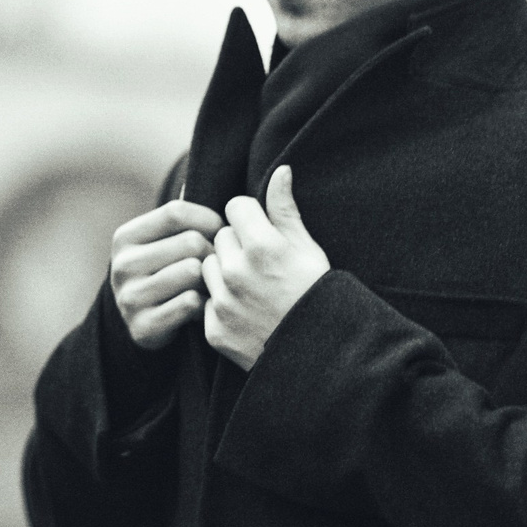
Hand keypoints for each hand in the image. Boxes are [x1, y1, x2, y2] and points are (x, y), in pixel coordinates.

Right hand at [110, 198, 226, 350]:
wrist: (141, 322)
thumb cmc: (163, 270)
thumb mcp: (162, 240)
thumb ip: (181, 214)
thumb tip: (204, 172)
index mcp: (125, 237)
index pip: (176, 211)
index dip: (208, 218)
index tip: (220, 230)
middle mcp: (122, 265)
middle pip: (190, 242)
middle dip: (213, 251)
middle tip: (220, 261)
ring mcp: (130, 297)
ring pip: (193, 272)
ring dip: (210, 278)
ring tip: (212, 282)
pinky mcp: (143, 327)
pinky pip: (191, 304)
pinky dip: (205, 304)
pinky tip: (205, 305)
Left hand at [201, 165, 330, 371]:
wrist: (319, 355)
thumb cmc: (318, 295)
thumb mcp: (308, 249)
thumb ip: (286, 209)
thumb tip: (281, 171)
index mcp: (262, 246)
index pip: (235, 207)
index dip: (251, 217)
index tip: (264, 232)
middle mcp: (237, 272)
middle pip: (221, 236)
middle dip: (237, 244)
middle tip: (261, 264)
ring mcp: (223, 302)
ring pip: (208, 267)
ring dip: (224, 271)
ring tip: (253, 287)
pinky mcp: (214, 329)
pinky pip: (207, 301)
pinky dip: (221, 304)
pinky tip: (247, 311)